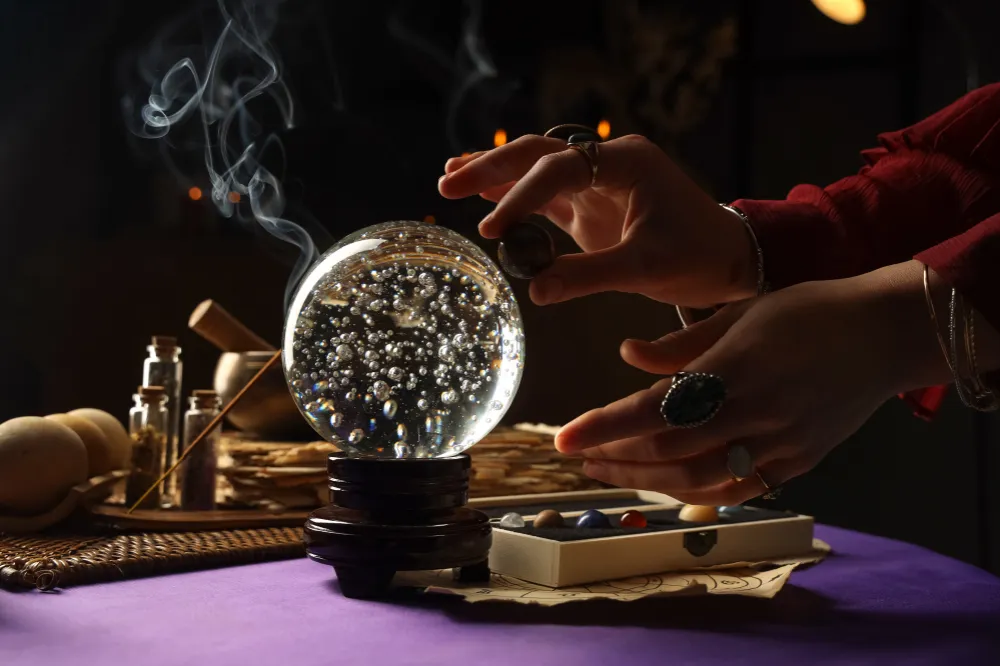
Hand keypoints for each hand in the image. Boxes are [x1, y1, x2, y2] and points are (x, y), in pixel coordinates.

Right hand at [438, 134, 757, 307]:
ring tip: (449, 178)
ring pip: (536, 168)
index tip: (494, 230)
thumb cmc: (698, 256)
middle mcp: (609, 162)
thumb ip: (588, 276)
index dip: (521, 196)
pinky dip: (513, 195)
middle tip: (448, 180)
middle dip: (492, 167)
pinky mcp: (590, 204)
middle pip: (538, 153)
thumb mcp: (646, 267)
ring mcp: (597, 182)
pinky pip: (545, 193)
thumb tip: (535, 292)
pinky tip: (482, 197)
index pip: (560, 168)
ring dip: (495, 174)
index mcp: (628, 161)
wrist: (728, 259)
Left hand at [552, 260, 953, 504]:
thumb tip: (627, 356)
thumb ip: (679, 345)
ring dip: (647, 481)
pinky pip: (738, 488)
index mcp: (734, 368)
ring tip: (610, 471)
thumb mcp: (739, 312)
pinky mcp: (800, 462)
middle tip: (579, 456)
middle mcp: (755, 413)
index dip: (604, 428)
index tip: (563, 439)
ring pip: (699, 479)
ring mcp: (780, 444)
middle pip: (669, 451)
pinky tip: (666, 484)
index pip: (654, 409)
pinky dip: (696, 491)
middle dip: (616, 458)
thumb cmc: (808, 311)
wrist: (886, 333)